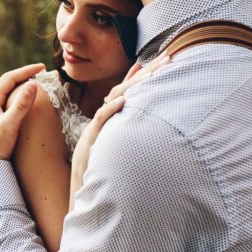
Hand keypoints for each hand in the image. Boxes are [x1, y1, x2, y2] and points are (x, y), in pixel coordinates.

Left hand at [0, 63, 45, 170]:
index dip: (26, 71)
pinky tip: (25, 101)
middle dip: (24, 75)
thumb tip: (32, 84)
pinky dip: (18, 96)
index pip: (9, 78)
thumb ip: (21, 105)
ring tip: (36, 82)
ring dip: (21, 85)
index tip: (42, 67)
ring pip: (6, 91)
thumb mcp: (10, 124)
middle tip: (41, 72)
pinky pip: (6, 101)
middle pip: (7, 82)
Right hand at [68, 53, 170, 207]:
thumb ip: (129, 133)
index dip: (141, 75)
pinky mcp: (90, 141)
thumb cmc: (101, 174)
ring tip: (152, 73)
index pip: (128, 91)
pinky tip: (123, 102)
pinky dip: (111, 110)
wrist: (82, 194)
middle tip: (169, 57)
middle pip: (126, 90)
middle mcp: (104, 121)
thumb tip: (149, 125)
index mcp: (112, 120)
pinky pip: (100, 122)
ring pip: (114, 101)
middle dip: (147, 72)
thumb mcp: (117, 150)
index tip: (160, 60)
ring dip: (133, 86)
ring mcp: (97, 130)